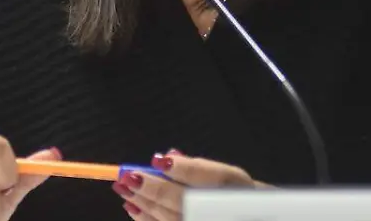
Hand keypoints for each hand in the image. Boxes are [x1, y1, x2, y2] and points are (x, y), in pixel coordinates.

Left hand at [112, 149, 269, 220]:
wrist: (246, 216)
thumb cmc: (237, 200)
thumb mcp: (231, 180)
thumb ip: (202, 169)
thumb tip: (170, 156)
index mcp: (242, 190)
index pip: (218, 178)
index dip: (186, 169)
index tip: (159, 159)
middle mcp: (226, 211)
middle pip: (188, 201)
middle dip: (155, 189)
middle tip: (128, 176)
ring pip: (173, 219)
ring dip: (145, 204)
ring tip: (124, 188)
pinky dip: (148, 220)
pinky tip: (134, 209)